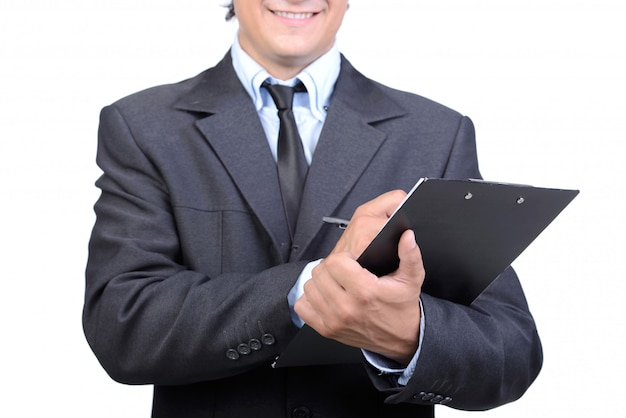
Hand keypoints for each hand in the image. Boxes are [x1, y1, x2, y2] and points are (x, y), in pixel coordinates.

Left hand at [295, 192, 424, 365]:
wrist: (402, 338)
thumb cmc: (402, 307)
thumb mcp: (412, 279)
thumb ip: (410, 255)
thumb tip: (406, 237)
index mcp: (365, 292)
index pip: (335, 262)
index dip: (343, 257)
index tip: (352, 262)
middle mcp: (347, 308)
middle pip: (320, 272)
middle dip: (331, 267)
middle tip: (343, 272)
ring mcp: (334, 321)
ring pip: (309, 287)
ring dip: (320, 281)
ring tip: (335, 282)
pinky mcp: (326, 330)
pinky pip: (302, 307)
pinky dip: (310, 299)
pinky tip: (325, 296)